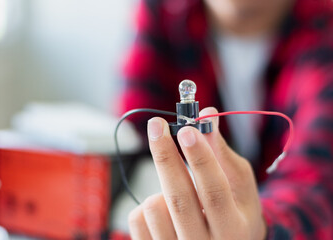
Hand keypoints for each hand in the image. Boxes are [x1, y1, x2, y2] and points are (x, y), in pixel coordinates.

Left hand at [128, 107, 266, 239]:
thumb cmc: (234, 212)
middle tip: (157, 125)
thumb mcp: (239, 186)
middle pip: (179, 199)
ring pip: (154, 207)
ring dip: (160, 189)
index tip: (186, 129)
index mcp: (233, 229)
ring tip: (177, 194)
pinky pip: (138, 218)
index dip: (200, 159)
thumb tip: (207, 114)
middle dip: (166, 156)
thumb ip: (222, 152)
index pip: (214, 192)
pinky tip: (165, 211)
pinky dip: (147, 205)